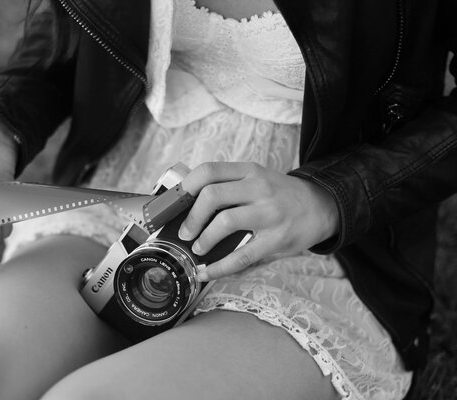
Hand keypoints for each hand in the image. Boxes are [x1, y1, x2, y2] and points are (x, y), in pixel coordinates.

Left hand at [177, 162, 338, 280]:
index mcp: (249, 171)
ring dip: (204, 239)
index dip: (186, 187)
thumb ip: (229, 186)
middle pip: (211, 195)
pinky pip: (241, 256)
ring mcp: (269, 213)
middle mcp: (258, 187)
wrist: (323, 206)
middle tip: (184, 232)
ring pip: (225, 221)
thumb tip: (187, 208)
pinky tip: (207, 272)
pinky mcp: (277, 239)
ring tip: (198, 248)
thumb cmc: (281, 195)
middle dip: (191, 217)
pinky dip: (218, 268)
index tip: (175, 203)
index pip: (209, 170)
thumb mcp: (257, 179)